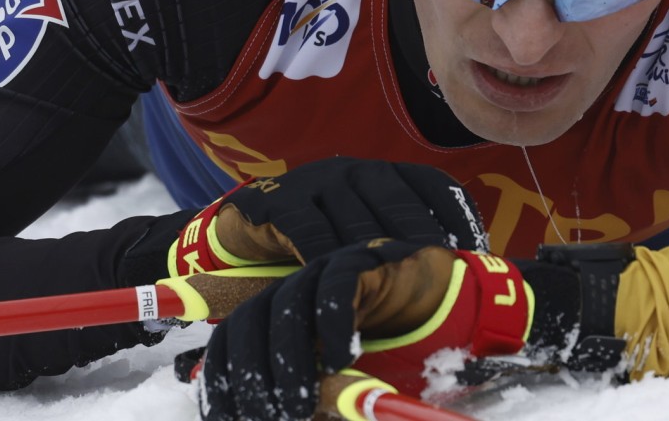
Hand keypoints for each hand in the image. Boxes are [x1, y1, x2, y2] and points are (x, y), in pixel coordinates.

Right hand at [168, 157, 489, 276]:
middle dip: (423, 242)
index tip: (476, 250)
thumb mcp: (362, 230)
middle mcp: (355, 169)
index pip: (433, 185)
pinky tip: (343, 283)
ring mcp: (317, 181)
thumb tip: (462, 271)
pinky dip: (328, 258)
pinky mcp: (280, 199)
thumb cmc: (319, 238)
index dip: (458, 215)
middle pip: (399, 205)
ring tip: (400, 292)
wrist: (245, 226)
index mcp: (384, 173)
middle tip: (441, 279)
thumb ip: (400, 241)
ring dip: (378, 258)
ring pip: (356, 222)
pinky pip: (310, 231)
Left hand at [197, 240, 536, 420]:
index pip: (230, 341)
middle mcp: (293, 288)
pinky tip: (342, 360)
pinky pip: (337, 289)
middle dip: (252, 377)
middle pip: (250, 323)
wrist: (447, 310)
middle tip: (271, 417)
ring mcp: (325, 271)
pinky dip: (333, 325)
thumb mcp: (338, 391)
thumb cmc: (389, 359)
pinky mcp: (361, 262)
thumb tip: (274, 420)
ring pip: (288, 306)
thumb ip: (310, 402)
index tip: (230, 418)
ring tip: (298, 403)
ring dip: (288, 361)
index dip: (221, 381)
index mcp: (276, 316)